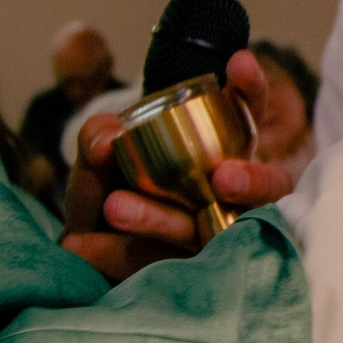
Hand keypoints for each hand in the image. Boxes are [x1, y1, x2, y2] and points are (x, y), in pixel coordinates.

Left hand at [59, 50, 293, 281]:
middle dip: (252, 181)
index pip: (248, 116)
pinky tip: (76, 245)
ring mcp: (211, 240)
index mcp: (220, 154)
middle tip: (222, 177)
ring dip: (162, 219)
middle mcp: (228, 197)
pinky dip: (114, 254)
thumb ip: (97, 139)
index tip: (238, 64)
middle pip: (266, 190)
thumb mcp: (96, 158)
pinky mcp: (182, 278)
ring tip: (113, 206)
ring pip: (208, 234)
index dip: (251, 91)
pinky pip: (158, 268)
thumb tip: (107, 137)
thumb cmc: (107, 191)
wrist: (82, 248)